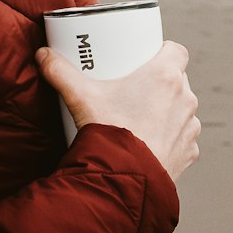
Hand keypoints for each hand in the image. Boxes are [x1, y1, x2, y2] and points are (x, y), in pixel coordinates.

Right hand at [35, 39, 200, 181]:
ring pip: (181, 108)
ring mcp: (190, 126)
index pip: (176, 51)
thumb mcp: (80, 97)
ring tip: (142, 115)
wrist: (124, 181)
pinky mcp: (189, 151)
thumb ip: (60, 72)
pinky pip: (183, 136)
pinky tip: (152, 140)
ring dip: (168, 109)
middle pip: (177, 79)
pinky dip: (170, 136)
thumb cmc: (110, 133)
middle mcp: (184, 98)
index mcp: (165, 76)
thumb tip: (42, 55)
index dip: (162, 52)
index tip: (145, 58)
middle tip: (134, 87)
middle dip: (160, 82)